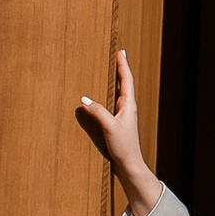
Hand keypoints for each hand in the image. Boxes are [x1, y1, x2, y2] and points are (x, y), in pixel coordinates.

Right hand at [73, 48, 162, 215]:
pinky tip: (104, 95)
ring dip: (116, 80)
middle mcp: (128, 107)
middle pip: (125, 83)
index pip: (127, 80)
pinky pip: (114, 102)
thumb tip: (84, 98)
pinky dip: (110, 93)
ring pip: (119, 92)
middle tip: (117, 55)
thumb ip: (98, 112)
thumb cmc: (123, 146)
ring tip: (111, 69)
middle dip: (120, 69)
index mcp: (129, 105)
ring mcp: (124, 115)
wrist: (130, 163)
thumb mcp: (109, 127)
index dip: (123, 65)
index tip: (121, 51)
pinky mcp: (119, 122)